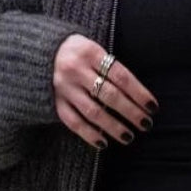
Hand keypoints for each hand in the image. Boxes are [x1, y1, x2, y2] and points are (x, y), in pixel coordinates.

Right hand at [53, 34, 159, 149]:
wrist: (37, 50)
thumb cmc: (76, 51)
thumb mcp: (93, 48)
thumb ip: (111, 66)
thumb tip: (138, 94)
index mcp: (90, 52)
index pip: (121, 77)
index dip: (139, 93)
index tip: (153, 107)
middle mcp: (76, 70)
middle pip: (110, 95)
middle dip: (131, 112)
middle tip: (146, 124)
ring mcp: (63, 87)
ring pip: (93, 112)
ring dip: (113, 127)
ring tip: (129, 136)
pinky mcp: (54, 102)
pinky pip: (73, 122)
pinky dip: (89, 134)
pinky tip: (103, 143)